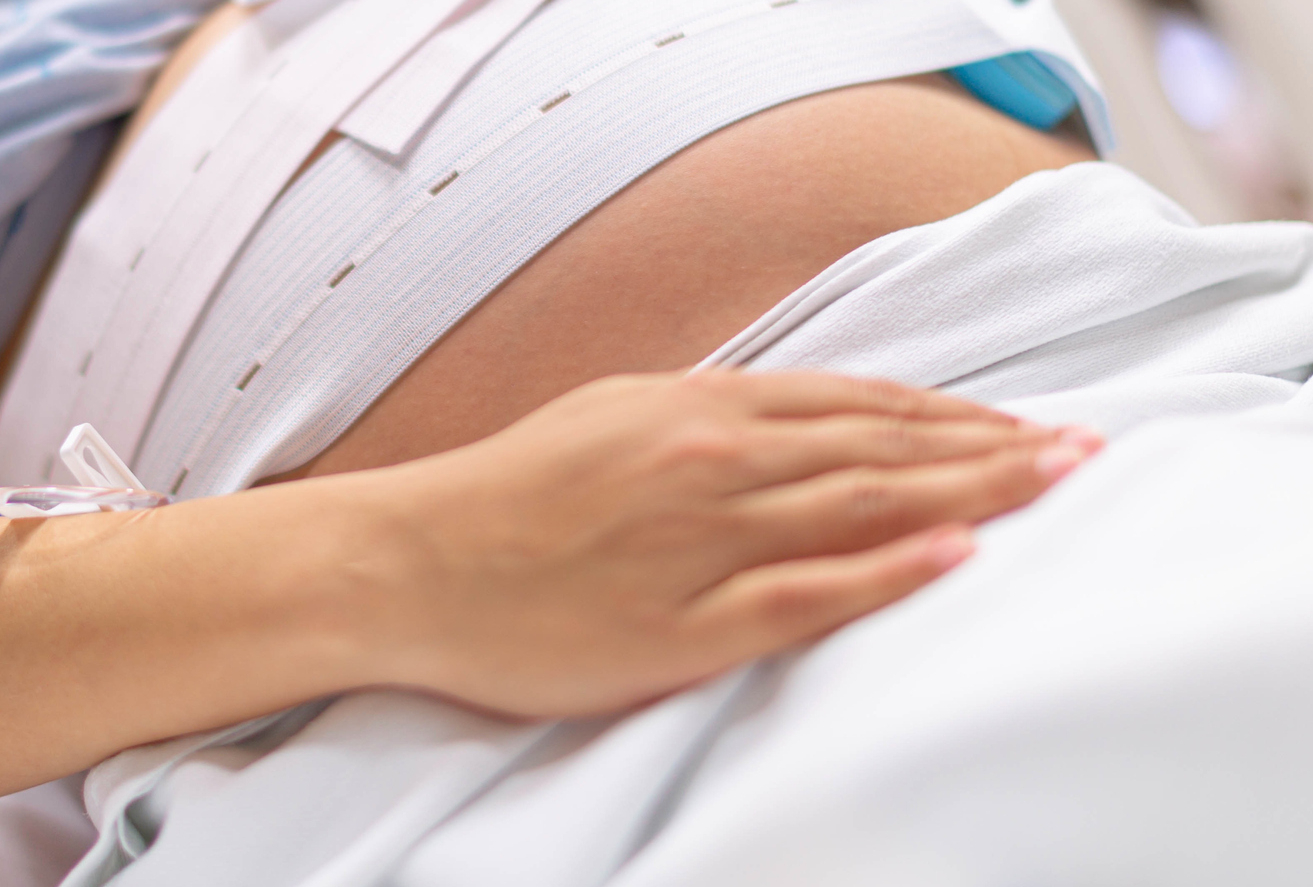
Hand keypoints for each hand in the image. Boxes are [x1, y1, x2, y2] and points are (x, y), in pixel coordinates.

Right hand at [356, 370, 1097, 717]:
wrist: (409, 561)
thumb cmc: (505, 492)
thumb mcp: (608, 414)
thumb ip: (704, 415)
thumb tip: (786, 415)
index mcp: (694, 410)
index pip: (856, 403)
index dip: (951, 413)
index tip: (1023, 422)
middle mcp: (711, 462)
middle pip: (882, 449)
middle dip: (992, 448)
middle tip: (1080, 451)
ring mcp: (700, 542)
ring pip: (861, 508)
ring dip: (967, 495)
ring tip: (1049, 489)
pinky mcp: (680, 622)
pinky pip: (802, 595)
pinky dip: (883, 572)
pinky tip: (950, 555)